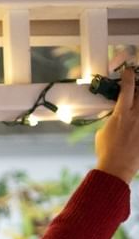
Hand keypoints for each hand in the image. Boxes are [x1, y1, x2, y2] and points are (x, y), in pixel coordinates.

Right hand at [95, 65, 138, 183]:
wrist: (117, 168)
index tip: (128, 71)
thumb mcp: (102, 132)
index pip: (127, 89)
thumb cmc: (106, 151)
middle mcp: (136, 116)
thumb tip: (116, 115)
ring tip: (135, 104)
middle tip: (136, 86)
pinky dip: (138, 118)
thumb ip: (111, 120)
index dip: (128, 77)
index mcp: (121, 115)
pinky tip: (135, 120)